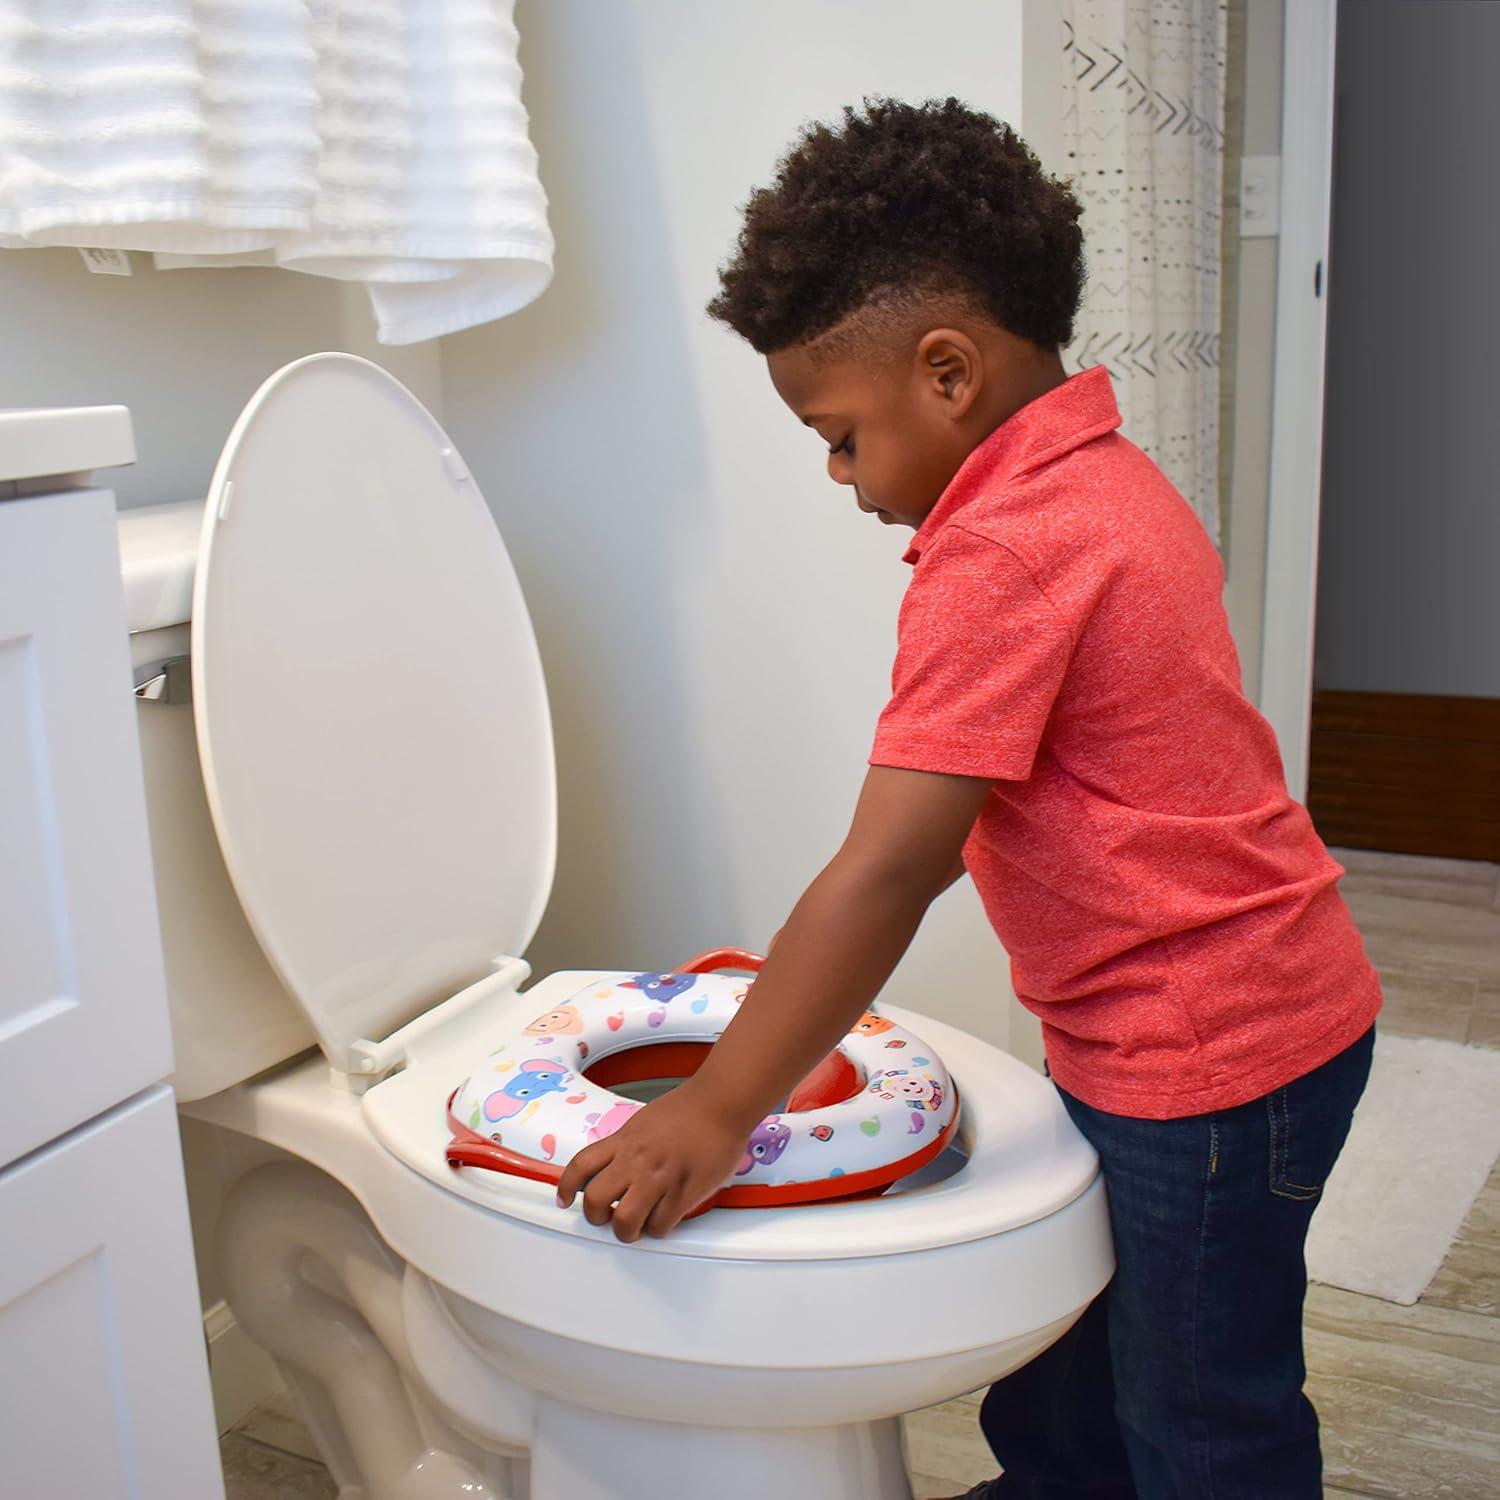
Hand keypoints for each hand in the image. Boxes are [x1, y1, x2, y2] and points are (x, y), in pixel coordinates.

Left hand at [554, 1083, 754, 1241]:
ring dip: (627, 1231)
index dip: (566, 1187)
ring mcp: (658, 1177)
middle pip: (596, 1201)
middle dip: (597, 1217)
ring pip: (625, 1221)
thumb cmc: (689, 1109)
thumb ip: (628, 1146)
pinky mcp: (683, 1192)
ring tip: (636, 1228)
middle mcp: (636, 1160)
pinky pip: (660, 1225)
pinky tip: (664, 1220)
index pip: (580, 1166)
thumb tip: (617, 1167)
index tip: (565, 1200)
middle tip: (607, 1218)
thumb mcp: (644, 1122)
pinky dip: (659, 1229)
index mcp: (624, 1141)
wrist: (720, 1103)